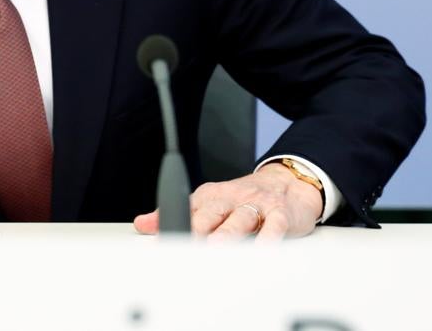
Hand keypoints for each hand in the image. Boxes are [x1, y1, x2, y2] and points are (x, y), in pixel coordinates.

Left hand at [133, 162, 322, 240]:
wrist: (288, 182)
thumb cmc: (245, 199)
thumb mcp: (210, 201)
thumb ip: (179, 214)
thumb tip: (144, 224)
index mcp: (211, 197)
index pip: (188, 209)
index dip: (172, 225)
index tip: (160, 243)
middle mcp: (232, 199)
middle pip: (211, 213)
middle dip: (196, 229)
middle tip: (184, 247)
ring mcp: (256, 206)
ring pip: (239, 219)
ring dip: (227, 233)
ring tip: (215, 247)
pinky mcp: (281, 215)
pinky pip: (274, 226)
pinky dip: (268, 238)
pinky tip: (261, 250)